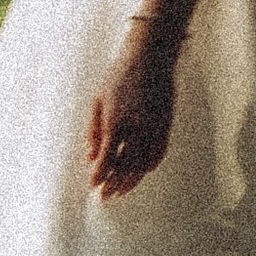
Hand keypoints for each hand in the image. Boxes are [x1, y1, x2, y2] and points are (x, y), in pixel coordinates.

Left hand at [88, 21, 177, 198]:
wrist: (149, 57)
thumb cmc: (118, 76)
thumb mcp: (97, 100)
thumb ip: (92, 131)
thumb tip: (89, 156)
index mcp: (115, 121)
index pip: (106, 159)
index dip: (100, 176)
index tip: (93, 188)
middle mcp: (135, 128)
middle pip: (125, 167)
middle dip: (114, 184)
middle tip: (106, 197)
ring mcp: (153, 128)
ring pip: (143, 164)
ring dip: (132, 180)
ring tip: (122, 190)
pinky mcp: (166, 125)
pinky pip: (159, 153)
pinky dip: (149, 166)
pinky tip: (141, 173)